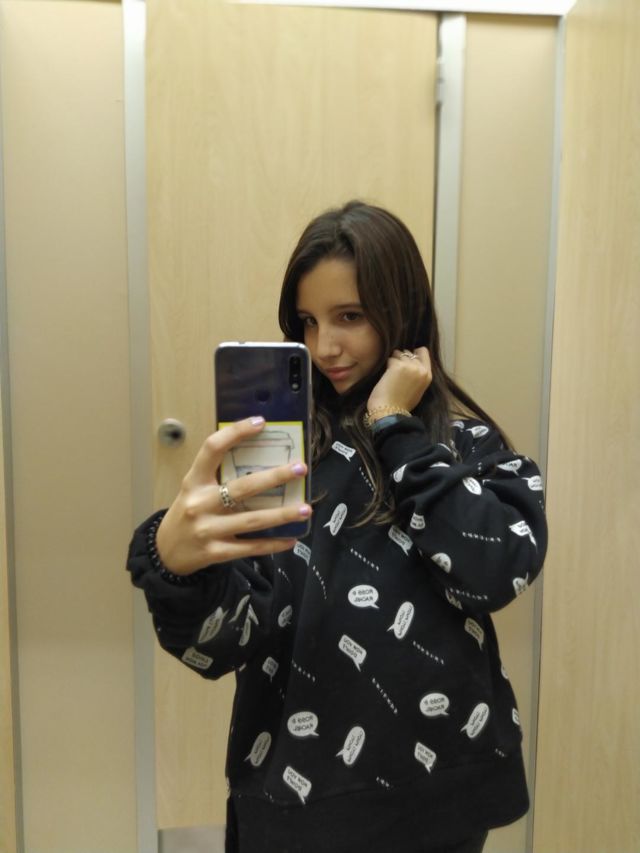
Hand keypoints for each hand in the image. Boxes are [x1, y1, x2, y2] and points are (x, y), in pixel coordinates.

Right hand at [155, 417, 310, 574]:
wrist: (165, 553)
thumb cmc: (187, 513)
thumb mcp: (193, 488)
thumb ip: (217, 474)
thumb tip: (260, 457)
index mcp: (193, 481)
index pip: (212, 449)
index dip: (236, 433)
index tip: (261, 423)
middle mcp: (199, 504)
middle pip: (242, 488)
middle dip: (274, 477)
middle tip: (300, 469)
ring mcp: (208, 530)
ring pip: (252, 520)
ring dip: (282, 514)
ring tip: (306, 508)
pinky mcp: (216, 552)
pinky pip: (250, 547)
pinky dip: (273, 544)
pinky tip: (291, 538)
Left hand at [366, 347, 431, 416]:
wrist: (391, 412)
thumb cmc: (402, 404)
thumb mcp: (418, 389)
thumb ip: (418, 375)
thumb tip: (412, 364)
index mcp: (428, 375)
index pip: (423, 351)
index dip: (414, 354)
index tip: (407, 361)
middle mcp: (420, 369)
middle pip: (409, 352)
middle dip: (402, 358)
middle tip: (397, 372)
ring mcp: (409, 366)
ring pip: (399, 353)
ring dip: (394, 361)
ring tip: (392, 375)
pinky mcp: (397, 366)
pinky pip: (390, 359)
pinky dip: (387, 366)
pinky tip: (387, 377)